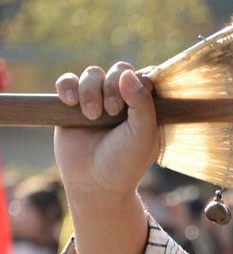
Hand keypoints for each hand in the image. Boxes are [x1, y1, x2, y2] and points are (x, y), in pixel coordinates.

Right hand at [53, 62, 159, 205]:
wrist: (94, 183)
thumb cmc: (125, 162)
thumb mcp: (143, 134)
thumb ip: (142, 103)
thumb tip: (128, 74)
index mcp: (144, 107)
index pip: (144, 77)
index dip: (138, 82)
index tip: (133, 103)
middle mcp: (122, 100)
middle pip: (118, 70)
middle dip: (114, 87)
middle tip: (113, 112)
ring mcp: (96, 101)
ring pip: (92, 73)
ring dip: (91, 90)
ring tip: (92, 116)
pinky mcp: (71, 106)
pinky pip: (66, 80)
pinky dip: (67, 86)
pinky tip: (70, 102)